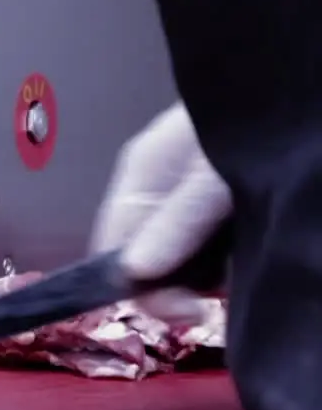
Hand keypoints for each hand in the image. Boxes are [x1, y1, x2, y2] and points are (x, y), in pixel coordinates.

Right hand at [89, 101, 232, 325]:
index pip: (111, 242)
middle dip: (168, 285)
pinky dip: (220, 264)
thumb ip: (177, 222)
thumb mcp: (215, 177)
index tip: (179, 311)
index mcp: (142, 173)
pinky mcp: (217, 208)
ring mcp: (187, 199)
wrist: (298, 98)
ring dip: (198, 277)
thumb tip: (133, 274)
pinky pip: (203, 250)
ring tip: (233, 274)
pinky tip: (240, 260)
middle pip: (140, 254)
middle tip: (203, 309)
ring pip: (174, 256)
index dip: (134, 283)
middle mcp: (157, 189)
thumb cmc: (252, 129)